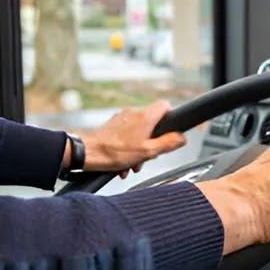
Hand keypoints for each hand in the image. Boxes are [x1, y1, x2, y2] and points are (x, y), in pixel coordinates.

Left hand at [65, 101, 186, 177]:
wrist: (87, 152)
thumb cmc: (113, 152)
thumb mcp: (148, 151)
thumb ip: (168, 143)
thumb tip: (182, 138)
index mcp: (145, 117)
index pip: (165, 106)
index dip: (171, 118)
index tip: (171, 131)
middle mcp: (133, 113)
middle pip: (153, 123)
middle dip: (153, 142)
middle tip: (149, 155)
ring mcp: (122, 118)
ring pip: (139, 131)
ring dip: (140, 149)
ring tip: (133, 163)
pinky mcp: (113, 126)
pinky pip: (127, 135)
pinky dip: (128, 148)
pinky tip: (124, 162)